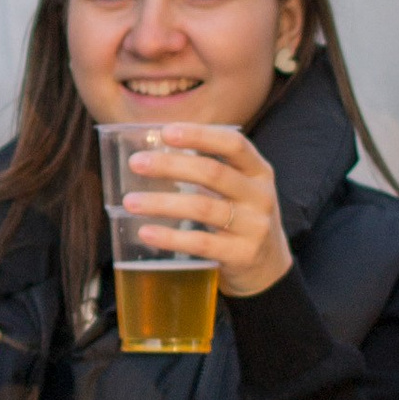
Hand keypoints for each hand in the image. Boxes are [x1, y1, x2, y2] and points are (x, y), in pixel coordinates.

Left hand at [115, 123, 291, 297]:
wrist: (268, 268)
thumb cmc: (241, 219)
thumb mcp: (238, 189)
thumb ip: (209, 171)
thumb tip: (154, 152)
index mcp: (258, 171)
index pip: (233, 144)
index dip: (200, 135)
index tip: (166, 131)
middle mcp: (260, 196)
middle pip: (213, 173)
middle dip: (170, 165)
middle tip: (136, 163)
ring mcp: (254, 227)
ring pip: (203, 208)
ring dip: (161, 203)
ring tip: (130, 202)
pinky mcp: (242, 255)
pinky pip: (200, 243)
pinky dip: (170, 237)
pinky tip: (146, 232)